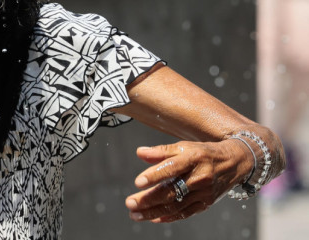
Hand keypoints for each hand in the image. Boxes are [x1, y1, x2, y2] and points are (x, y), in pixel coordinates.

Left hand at [125, 139, 249, 222]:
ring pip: (176, 205)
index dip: (155, 175)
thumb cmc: (203, 153)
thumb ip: (161, 151)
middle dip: (149, 199)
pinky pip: (185, 213)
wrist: (235, 162)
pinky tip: (153, 218)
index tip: (138, 182)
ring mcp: (204, 193)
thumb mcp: (184, 147)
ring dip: (153, 211)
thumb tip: (139, 153)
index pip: (172, 168)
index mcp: (193, 159)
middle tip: (130, 203)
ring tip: (135, 214)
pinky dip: (168, 217)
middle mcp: (199, 177)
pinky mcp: (206, 203)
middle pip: (172, 191)